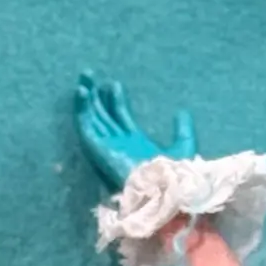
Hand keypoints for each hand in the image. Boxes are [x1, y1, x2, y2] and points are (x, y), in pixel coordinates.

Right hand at [74, 73, 197, 187]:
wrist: (162, 190)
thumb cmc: (174, 174)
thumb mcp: (184, 146)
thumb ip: (182, 130)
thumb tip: (182, 111)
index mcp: (135, 142)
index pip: (121, 117)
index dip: (116, 100)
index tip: (114, 84)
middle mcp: (118, 143)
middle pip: (103, 116)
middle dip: (96, 96)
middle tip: (90, 76)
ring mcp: (107, 146)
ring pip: (92, 119)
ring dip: (86, 100)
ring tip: (83, 81)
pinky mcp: (98, 149)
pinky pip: (86, 128)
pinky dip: (81, 110)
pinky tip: (81, 92)